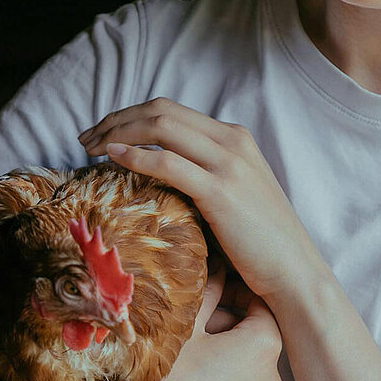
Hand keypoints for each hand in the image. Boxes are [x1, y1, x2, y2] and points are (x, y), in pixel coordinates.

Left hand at [79, 98, 319, 302]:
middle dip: (116, 119)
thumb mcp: (235, 193)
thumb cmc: (261, 241)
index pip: (171, 110)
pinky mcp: (220, 191)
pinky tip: (113, 159)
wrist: (294, 270)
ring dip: (117, 132)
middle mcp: (232, 142)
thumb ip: (205, 173)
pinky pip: (168, 162)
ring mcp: (228, 164)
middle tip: (86, 139)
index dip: (129, 116)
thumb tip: (161, 172)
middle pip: (161, 110)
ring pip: (161, 127)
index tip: (102, 134)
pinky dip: (135, 155)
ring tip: (90, 148)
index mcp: (234, 138)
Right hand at [124, 262, 284, 380]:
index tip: (217, 293)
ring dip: (230, 364)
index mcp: (265, 345)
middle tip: (196, 329)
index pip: (261, 307)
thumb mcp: (187, 324)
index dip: (237, 295)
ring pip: (250, 375)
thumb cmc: (168, 375)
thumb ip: (209, 290)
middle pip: (256, 343)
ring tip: (194, 363)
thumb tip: (217, 266)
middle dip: (230, 332)